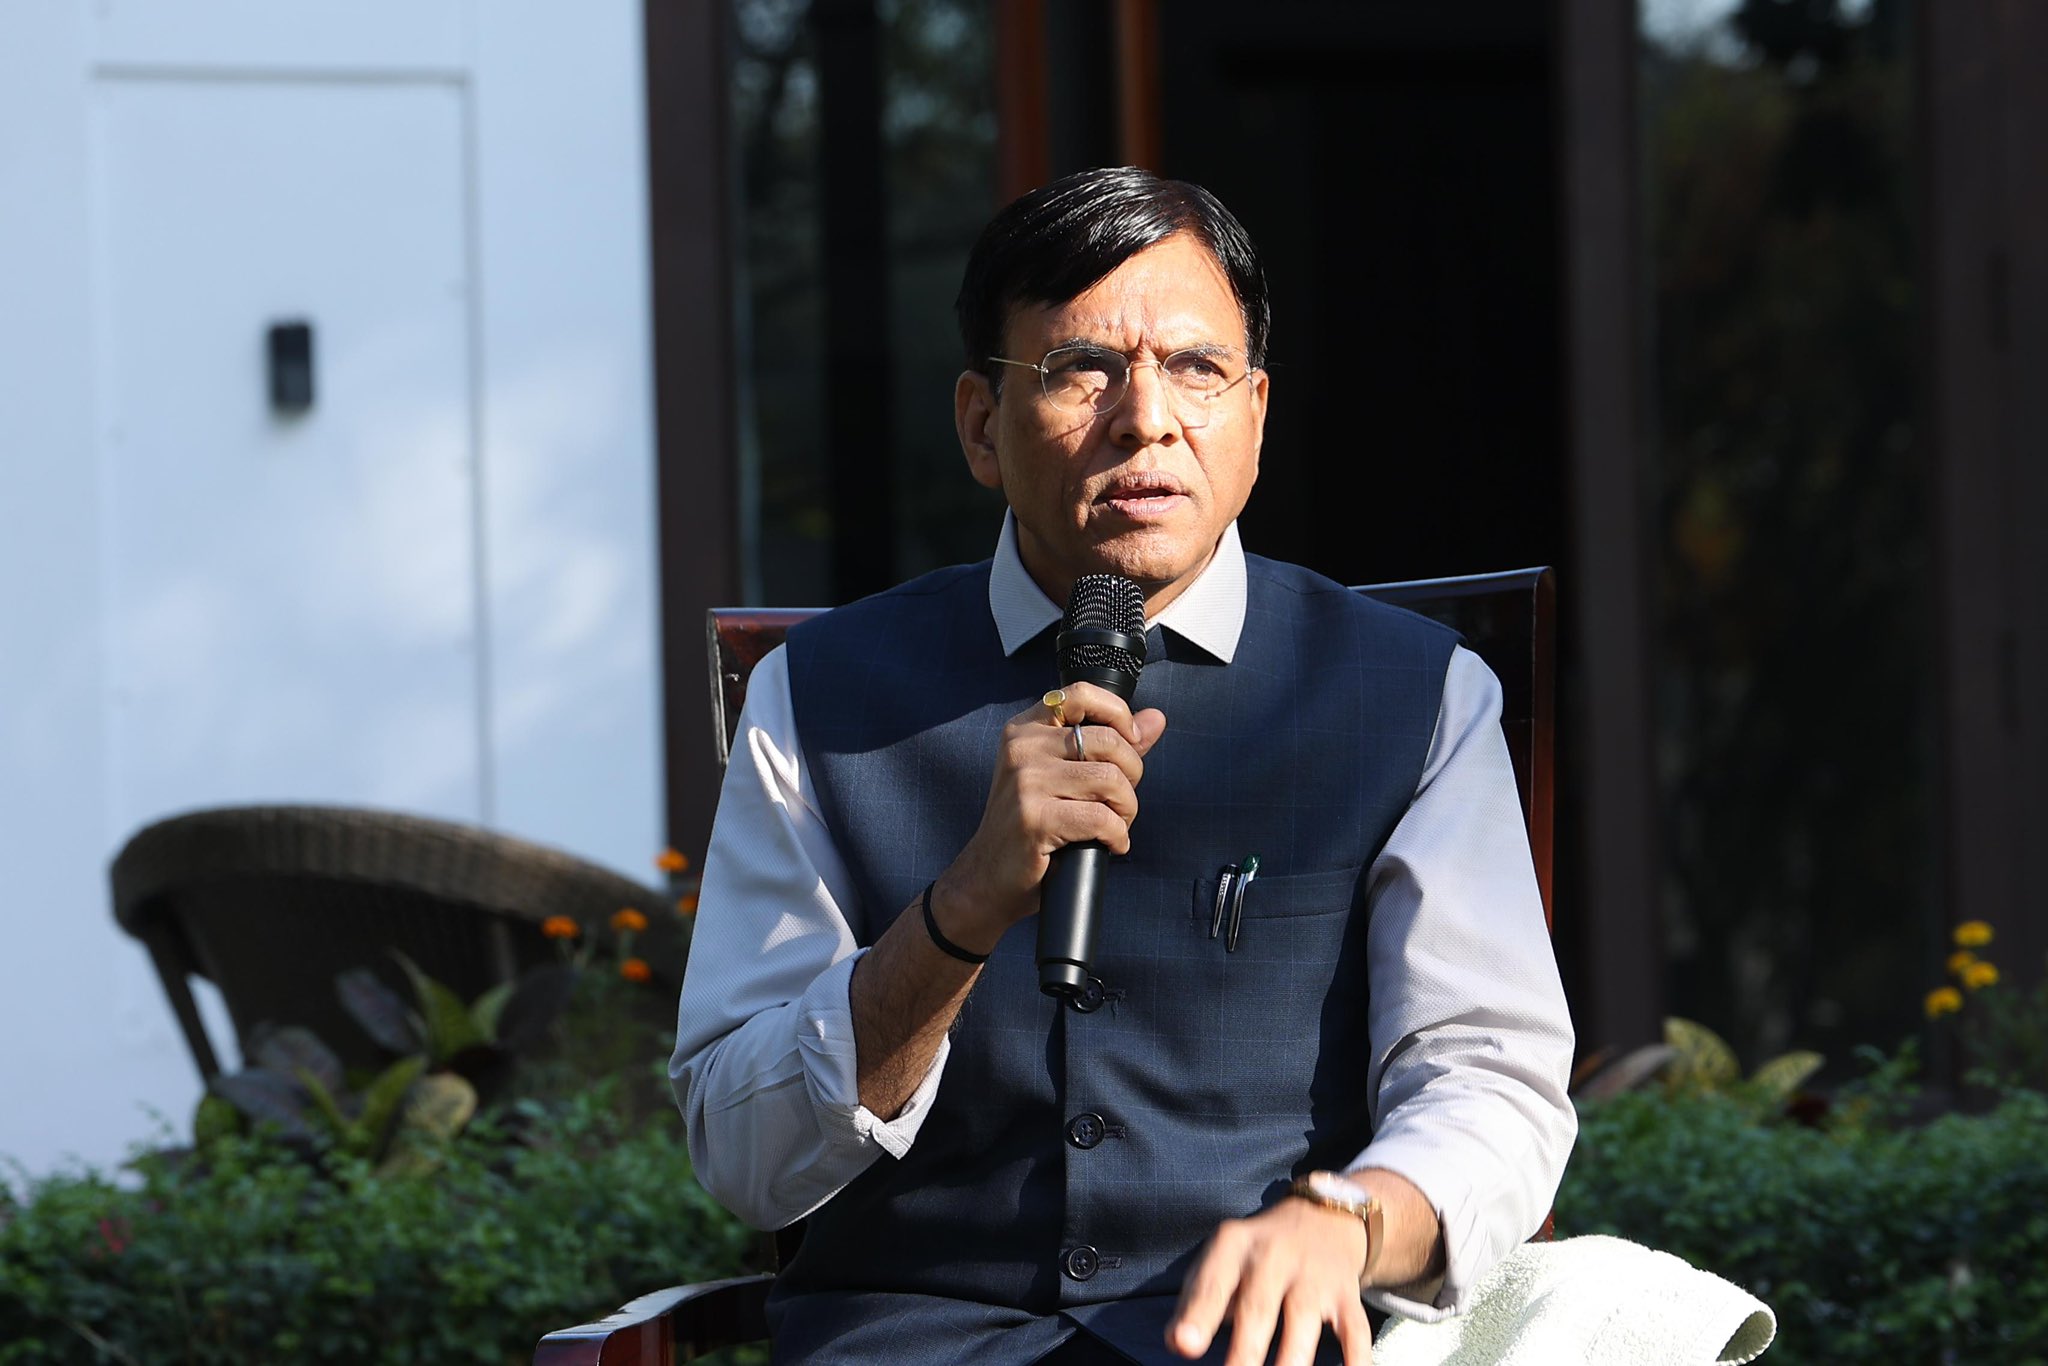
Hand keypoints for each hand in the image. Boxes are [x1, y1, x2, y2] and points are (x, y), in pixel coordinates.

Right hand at [932, 683, 1165, 949]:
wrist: (988, 877)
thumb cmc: (1032, 825)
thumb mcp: (1064, 777)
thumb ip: (1110, 746)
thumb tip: (1156, 719)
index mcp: (1025, 729)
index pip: (1081, 694)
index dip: (1118, 714)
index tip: (1129, 743)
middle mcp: (1021, 747)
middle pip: (1109, 742)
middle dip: (1131, 776)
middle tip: (1120, 803)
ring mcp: (1025, 781)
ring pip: (1110, 780)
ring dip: (1126, 810)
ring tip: (1115, 825)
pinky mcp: (1033, 818)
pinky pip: (1101, 818)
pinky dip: (1117, 836)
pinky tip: (1110, 844)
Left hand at [1168, 1199, 1374, 1365]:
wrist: (1324, 1218)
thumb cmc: (1257, 1255)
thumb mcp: (1223, 1260)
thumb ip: (1197, 1302)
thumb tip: (1177, 1343)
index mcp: (1236, 1245)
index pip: (1213, 1283)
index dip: (1197, 1315)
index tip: (1183, 1345)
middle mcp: (1276, 1256)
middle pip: (1258, 1306)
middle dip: (1245, 1350)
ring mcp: (1315, 1276)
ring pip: (1305, 1320)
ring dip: (1292, 1361)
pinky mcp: (1348, 1295)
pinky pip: (1355, 1332)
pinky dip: (1357, 1360)